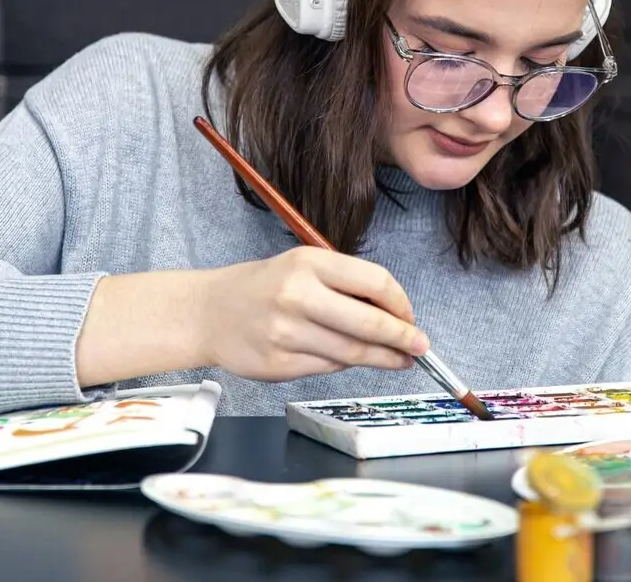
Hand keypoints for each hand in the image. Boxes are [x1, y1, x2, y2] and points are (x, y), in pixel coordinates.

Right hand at [191, 246, 429, 382]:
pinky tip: (355, 360)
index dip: (401, 304)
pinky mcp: (278, 364)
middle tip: (420, 346)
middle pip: (369, 324)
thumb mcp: (303, 267)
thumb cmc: (264, 287)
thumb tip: (396, 315)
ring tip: (400, 359)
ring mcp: (286, 333)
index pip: (374, 282)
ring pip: (352, 352)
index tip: (411, 317)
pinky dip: (347, 364)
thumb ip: (345, 286)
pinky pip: (328, 367)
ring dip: (384, 358)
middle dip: (403, 338)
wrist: (209, 312)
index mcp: (309, 263)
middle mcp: (297, 295)